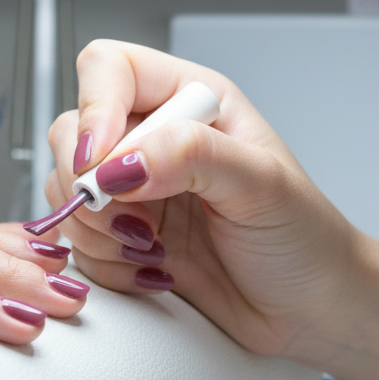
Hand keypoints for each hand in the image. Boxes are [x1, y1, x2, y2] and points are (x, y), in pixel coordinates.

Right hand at [45, 40, 361, 361]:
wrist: (312, 310)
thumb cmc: (306, 239)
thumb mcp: (262, 185)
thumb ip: (192, 156)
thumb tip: (122, 161)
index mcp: (191, 100)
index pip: (110, 69)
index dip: (94, 106)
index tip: (100, 160)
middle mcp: (155, 138)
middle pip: (73, 131)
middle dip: (89, 183)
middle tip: (132, 217)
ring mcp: (135, 189)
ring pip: (66, 189)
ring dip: (99, 229)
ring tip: (154, 246)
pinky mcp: (124, 235)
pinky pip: (78, 241)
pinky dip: (106, 262)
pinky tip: (154, 270)